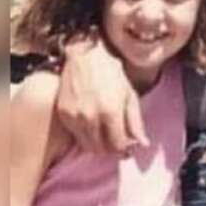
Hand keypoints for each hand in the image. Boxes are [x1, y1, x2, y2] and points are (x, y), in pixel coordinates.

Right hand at [57, 37, 146, 154]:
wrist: (85, 56)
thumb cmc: (111, 73)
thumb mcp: (129, 95)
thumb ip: (135, 122)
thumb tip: (143, 144)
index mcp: (110, 112)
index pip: (118, 145)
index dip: (126, 148)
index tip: (130, 145)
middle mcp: (90, 118)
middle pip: (102, 149)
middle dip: (113, 149)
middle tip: (120, 142)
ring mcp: (74, 117)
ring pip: (87, 145)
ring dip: (99, 144)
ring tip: (107, 134)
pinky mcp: (63, 114)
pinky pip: (76, 135)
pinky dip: (86, 135)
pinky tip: (94, 124)